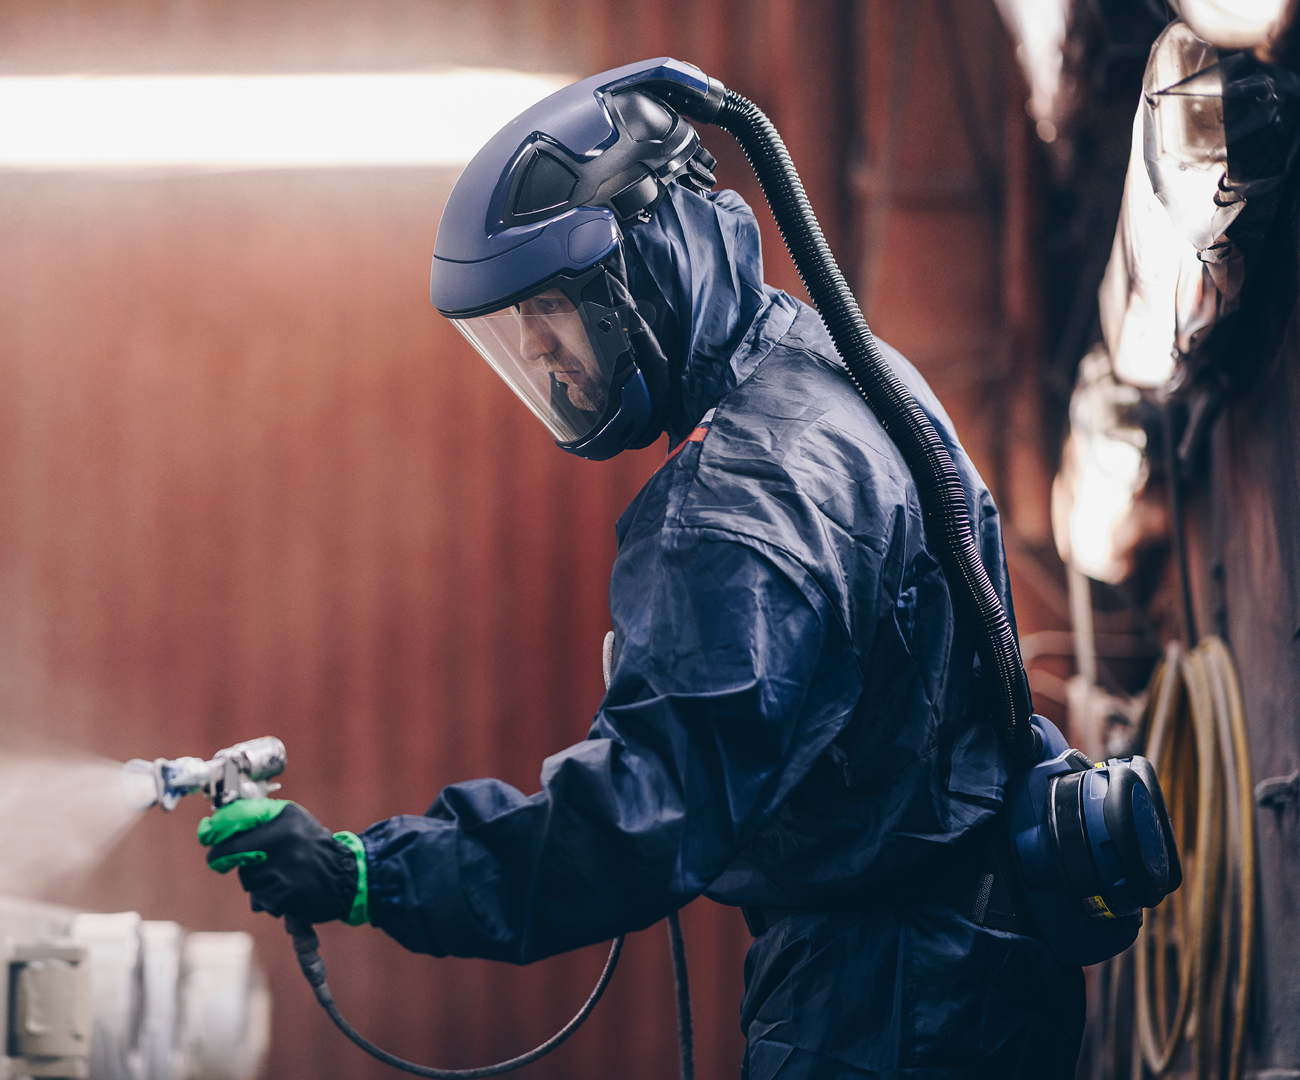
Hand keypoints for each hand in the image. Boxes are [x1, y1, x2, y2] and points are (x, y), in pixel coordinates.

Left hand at [197, 798, 366, 924]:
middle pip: (236, 854)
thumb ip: (260, 819)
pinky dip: (268, 899)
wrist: (346, 879)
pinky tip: (286, 892)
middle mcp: (285, 841)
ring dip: (255, 881)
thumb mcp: (293, 822)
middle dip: (227, 859)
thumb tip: (216, 824)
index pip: (237, 823)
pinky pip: (260, 899)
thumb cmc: (313, 847)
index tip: (206, 836)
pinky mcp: (285, 895)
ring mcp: (285, 869)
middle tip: (229, 862)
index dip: (216, 832)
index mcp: (285, 819)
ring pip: (247, 878)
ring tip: (279, 876)